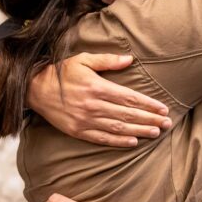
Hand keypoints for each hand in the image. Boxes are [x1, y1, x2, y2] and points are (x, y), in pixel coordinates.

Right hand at [26, 52, 171, 146]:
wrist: (34, 89)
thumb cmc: (61, 72)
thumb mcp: (83, 60)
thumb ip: (107, 60)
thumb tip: (130, 60)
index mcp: (97, 87)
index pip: (129, 98)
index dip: (148, 104)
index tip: (163, 108)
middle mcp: (93, 105)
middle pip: (127, 114)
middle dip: (149, 119)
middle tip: (167, 123)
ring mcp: (85, 120)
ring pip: (118, 127)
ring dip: (139, 130)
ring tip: (156, 132)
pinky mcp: (77, 131)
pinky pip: (102, 138)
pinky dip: (119, 141)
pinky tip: (133, 142)